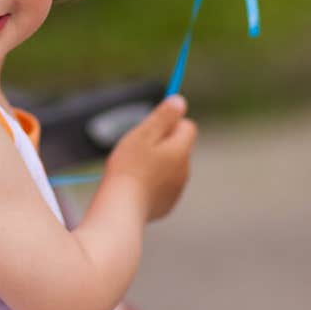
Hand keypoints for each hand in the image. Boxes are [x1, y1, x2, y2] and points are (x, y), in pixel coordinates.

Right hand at [104, 94, 195, 222]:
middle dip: (163, 144)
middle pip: (179, 147)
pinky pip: (164, 186)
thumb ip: (164, 117)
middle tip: (137, 149)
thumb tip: (180, 101)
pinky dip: (153, 183)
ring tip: (134, 169)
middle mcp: (185, 170)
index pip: (188, 126)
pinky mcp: (167, 205)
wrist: (122, 208)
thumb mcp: (144, 134)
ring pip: (171, 167)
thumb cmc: (129, 167)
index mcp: (181, 150)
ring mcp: (177, 190)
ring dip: (157, 163)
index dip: (170, 123)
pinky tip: (136, 186)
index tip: (150, 130)